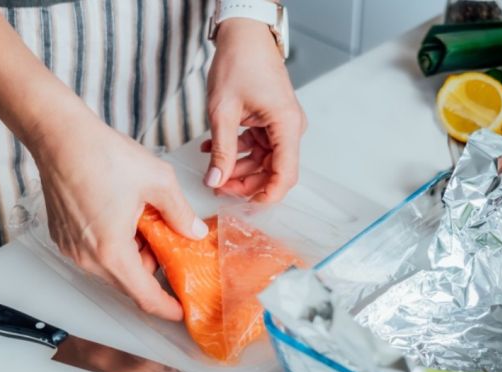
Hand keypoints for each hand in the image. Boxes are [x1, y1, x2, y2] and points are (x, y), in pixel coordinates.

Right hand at [28, 100, 207, 320]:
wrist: (60, 136)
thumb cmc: (102, 154)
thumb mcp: (158, 182)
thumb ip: (180, 214)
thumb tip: (194, 232)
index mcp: (112, 251)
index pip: (144, 296)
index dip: (166, 308)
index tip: (181, 311)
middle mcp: (87, 257)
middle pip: (128, 282)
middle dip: (152, 269)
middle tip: (169, 243)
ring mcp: (71, 248)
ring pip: (112, 267)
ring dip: (133, 255)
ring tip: (144, 220)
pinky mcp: (63, 237)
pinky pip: (95, 254)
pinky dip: (114, 245)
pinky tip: (123, 216)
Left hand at [203, 18, 306, 201]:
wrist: (244, 34)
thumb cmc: (239, 62)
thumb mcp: (222, 111)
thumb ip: (222, 150)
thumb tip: (216, 180)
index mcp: (286, 125)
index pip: (285, 174)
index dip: (267, 196)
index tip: (246, 208)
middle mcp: (289, 127)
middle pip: (273, 171)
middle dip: (245, 183)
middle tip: (217, 187)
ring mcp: (281, 124)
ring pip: (263, 161)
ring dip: (238, 169)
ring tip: (212, 170)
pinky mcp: (270, 121)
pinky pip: (257, 146)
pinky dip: (237, 151)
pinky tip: (213, 151)